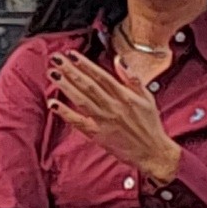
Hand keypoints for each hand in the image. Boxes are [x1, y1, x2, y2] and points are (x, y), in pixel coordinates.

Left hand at [50, 53, 183, 186]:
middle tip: (56, 59)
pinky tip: (53, 103)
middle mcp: (113, 107)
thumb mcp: (147, 98)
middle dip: (71, 70)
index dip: (85, 64)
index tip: (72, 55)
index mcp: (125, 96)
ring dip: (66, 86)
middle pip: (88, 85)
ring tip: (53, 74)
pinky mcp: (98, 134)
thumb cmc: (150, 125)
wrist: (153, 152)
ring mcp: (104, 120)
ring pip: (81, 100)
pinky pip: (79, 122)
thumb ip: (133, 78)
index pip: (102, 76)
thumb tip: (120, 61)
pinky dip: (65, 113)